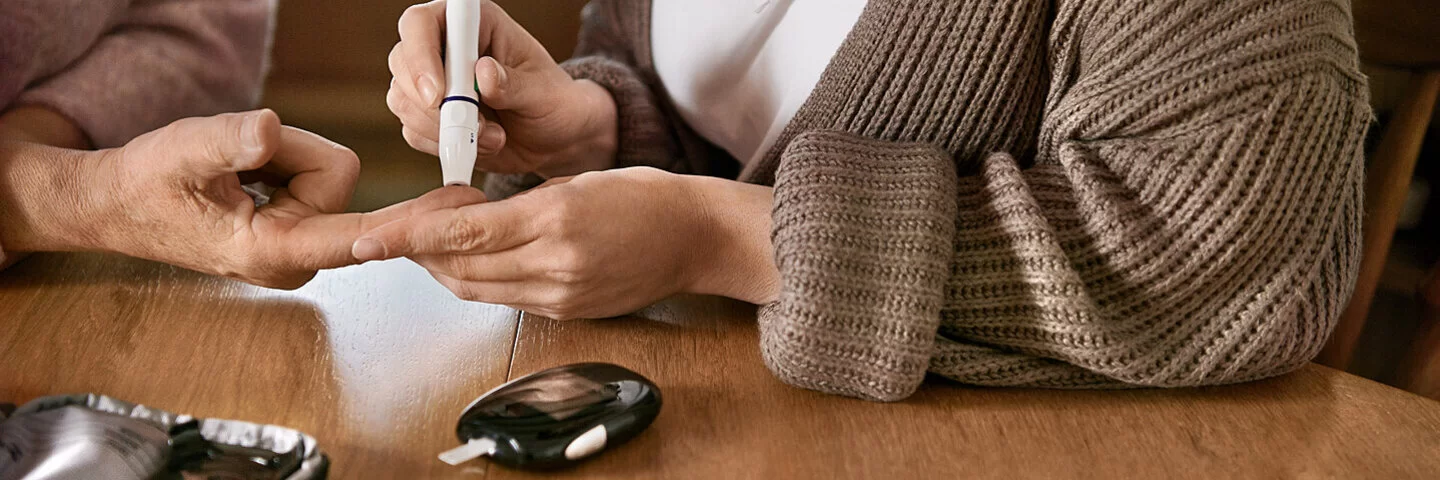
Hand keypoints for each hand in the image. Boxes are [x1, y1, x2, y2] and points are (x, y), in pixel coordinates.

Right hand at [0, 109, 485, 287]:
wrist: (118, 204)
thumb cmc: (147, 183)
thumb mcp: (182, 149)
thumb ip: (229, 140)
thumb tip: (270, 132)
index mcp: (275, 250)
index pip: (358, 232)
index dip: (405, 220)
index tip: (455, 213)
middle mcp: (297, 256)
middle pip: (337, 179)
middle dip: (293, 155)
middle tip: (241, 160)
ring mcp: (300, 245)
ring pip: (326, 174)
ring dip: (283, 157)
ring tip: (235, 170)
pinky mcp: (300, 229)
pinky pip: (314, 177)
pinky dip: (282, 164)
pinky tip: (246, 176)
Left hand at [352, 168, 779, 318]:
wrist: (695, 237)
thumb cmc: (642, 197)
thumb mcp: (574, 181)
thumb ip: (514, 205)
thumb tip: (459, 218)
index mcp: (554, 219)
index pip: (461, 233)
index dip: (407, 236)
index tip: (369, 237)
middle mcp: (555, 263)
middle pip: (458, 267)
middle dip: (418, 249)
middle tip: (404, 224)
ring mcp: (561, 295)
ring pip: (475, 288)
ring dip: (443, 266)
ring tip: (437, 239)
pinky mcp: (568, 312)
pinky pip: (504, 299)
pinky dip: (477, 278)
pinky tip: (476, 257)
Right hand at [387, 0, 616, 176]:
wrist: (555, 138)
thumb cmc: (554, 102)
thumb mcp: (542, 93)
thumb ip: (513, 84)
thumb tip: (483, 73)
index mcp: (473, 24)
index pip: (422, 23)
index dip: (420, 55)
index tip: (439, 95)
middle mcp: (444, 47)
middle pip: (401, 61)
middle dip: (431, 104)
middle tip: (475, 125)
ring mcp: (432, 81)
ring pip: (403, 100)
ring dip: (444, 129)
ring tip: (493, 137)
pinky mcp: (428, 115)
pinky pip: (413, 131)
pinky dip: (444, 145)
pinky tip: (479, 145)